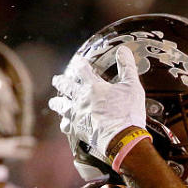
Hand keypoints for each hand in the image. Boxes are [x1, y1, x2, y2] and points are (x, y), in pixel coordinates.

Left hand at [48, 45, 145, 163]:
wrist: (121, 138)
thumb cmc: (127, 112)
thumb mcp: (132, 86)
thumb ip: (127, 67)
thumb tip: (124, 49)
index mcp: (93, 86)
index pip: (82, 69)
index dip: (80, 63)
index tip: (79, 60)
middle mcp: (81, 99)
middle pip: (65, 86)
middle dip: (60, 81)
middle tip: (56, 79)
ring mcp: (77, 115)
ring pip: (61, 107)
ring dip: (57, 103)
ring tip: (54, 102)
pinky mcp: (77, 130)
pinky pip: (66, 126)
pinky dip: (65, 124)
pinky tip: (65, 125)